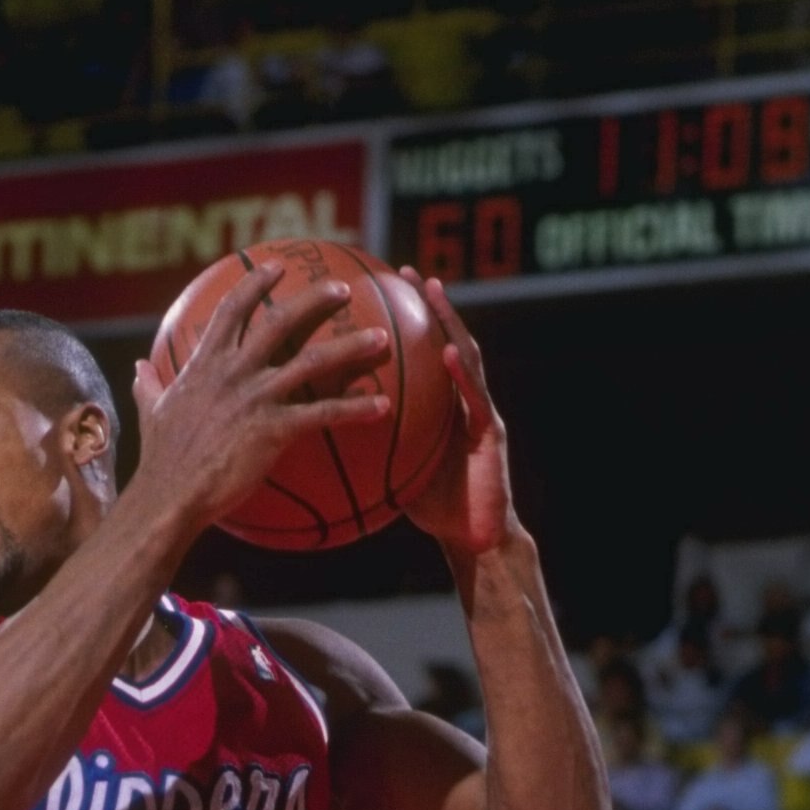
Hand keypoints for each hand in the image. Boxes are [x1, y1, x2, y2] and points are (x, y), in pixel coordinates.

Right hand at [131, 261, 390, 536]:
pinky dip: (355, 408)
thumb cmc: (161, 459)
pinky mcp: (272, 430)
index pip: (231, 309)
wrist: (169, 495)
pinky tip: (383, 406)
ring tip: (381, 339)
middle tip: (342, 289)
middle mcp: (233, 372)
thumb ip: (147, 385)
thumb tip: (137, 367)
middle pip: (280, 322)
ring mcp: (255, 399)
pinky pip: (322, 415)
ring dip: (350, 347)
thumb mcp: (151, 412)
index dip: (255, 283)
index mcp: (205, 364)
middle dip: (313, 300)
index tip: (276, 266)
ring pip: (312, 362)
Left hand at [396, 275, 517, 557]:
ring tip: (432, 292)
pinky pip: (474, 396)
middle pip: (446, 340)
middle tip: (405, 272)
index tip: (377, 289)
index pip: (421, 353)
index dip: (404, 322)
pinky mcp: (491, 432)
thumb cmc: (431, 507)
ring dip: (450, 321)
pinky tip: (447, 351)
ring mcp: (480, 411)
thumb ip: (369, 442)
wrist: (473, 538)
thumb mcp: (392, 467)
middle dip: (430, 305)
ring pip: (466, 356)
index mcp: (441, 404)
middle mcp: (462, 399)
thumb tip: (318, 428)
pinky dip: (461, 372)